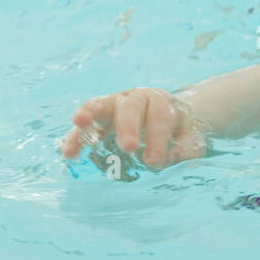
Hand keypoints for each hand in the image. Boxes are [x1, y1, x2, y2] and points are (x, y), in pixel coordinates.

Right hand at [60, 88, 208, 167]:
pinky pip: (85, 125)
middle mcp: (137, 98)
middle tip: (128, 147)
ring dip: (90, 114)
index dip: (157, 138)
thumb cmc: (180, 132)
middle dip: (128, 126)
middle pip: (131, 107)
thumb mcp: (191, 140)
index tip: (155, 161)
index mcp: (162, 102)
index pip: (159, 116)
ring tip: (79, 123)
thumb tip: (168, 158)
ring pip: (101, 105)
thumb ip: (184, 150)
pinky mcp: (98, 119)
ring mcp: (115, 105)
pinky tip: (69, 152)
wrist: (170, 119)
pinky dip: (76, 136)